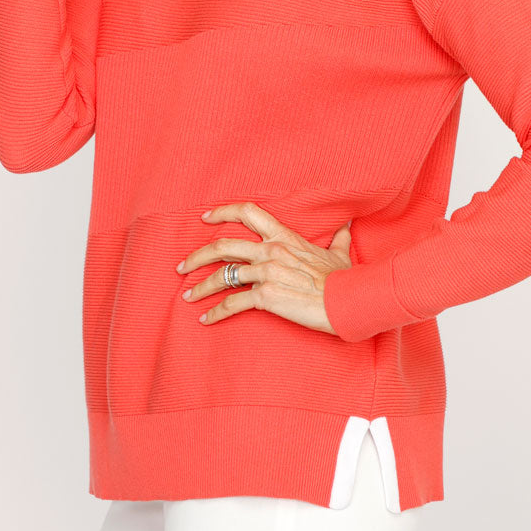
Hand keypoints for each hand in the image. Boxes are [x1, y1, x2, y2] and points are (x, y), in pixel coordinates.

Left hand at [177, 201, 353, 334]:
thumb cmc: (344, 279)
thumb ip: (338, 238)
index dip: (222, 212)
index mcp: (283, 237)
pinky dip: (215, 313)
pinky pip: (232, 304)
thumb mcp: (340, 254)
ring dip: (201, 287)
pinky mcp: (266, 296)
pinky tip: (205, 319)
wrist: (348, 300)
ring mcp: (266, 273)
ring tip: (188, 295)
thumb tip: (346, 226)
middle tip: (182, 265)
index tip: (205, 217)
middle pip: (222, 246)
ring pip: (222, 276)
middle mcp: (270, 251)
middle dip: (196, 255)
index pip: (247, 212)